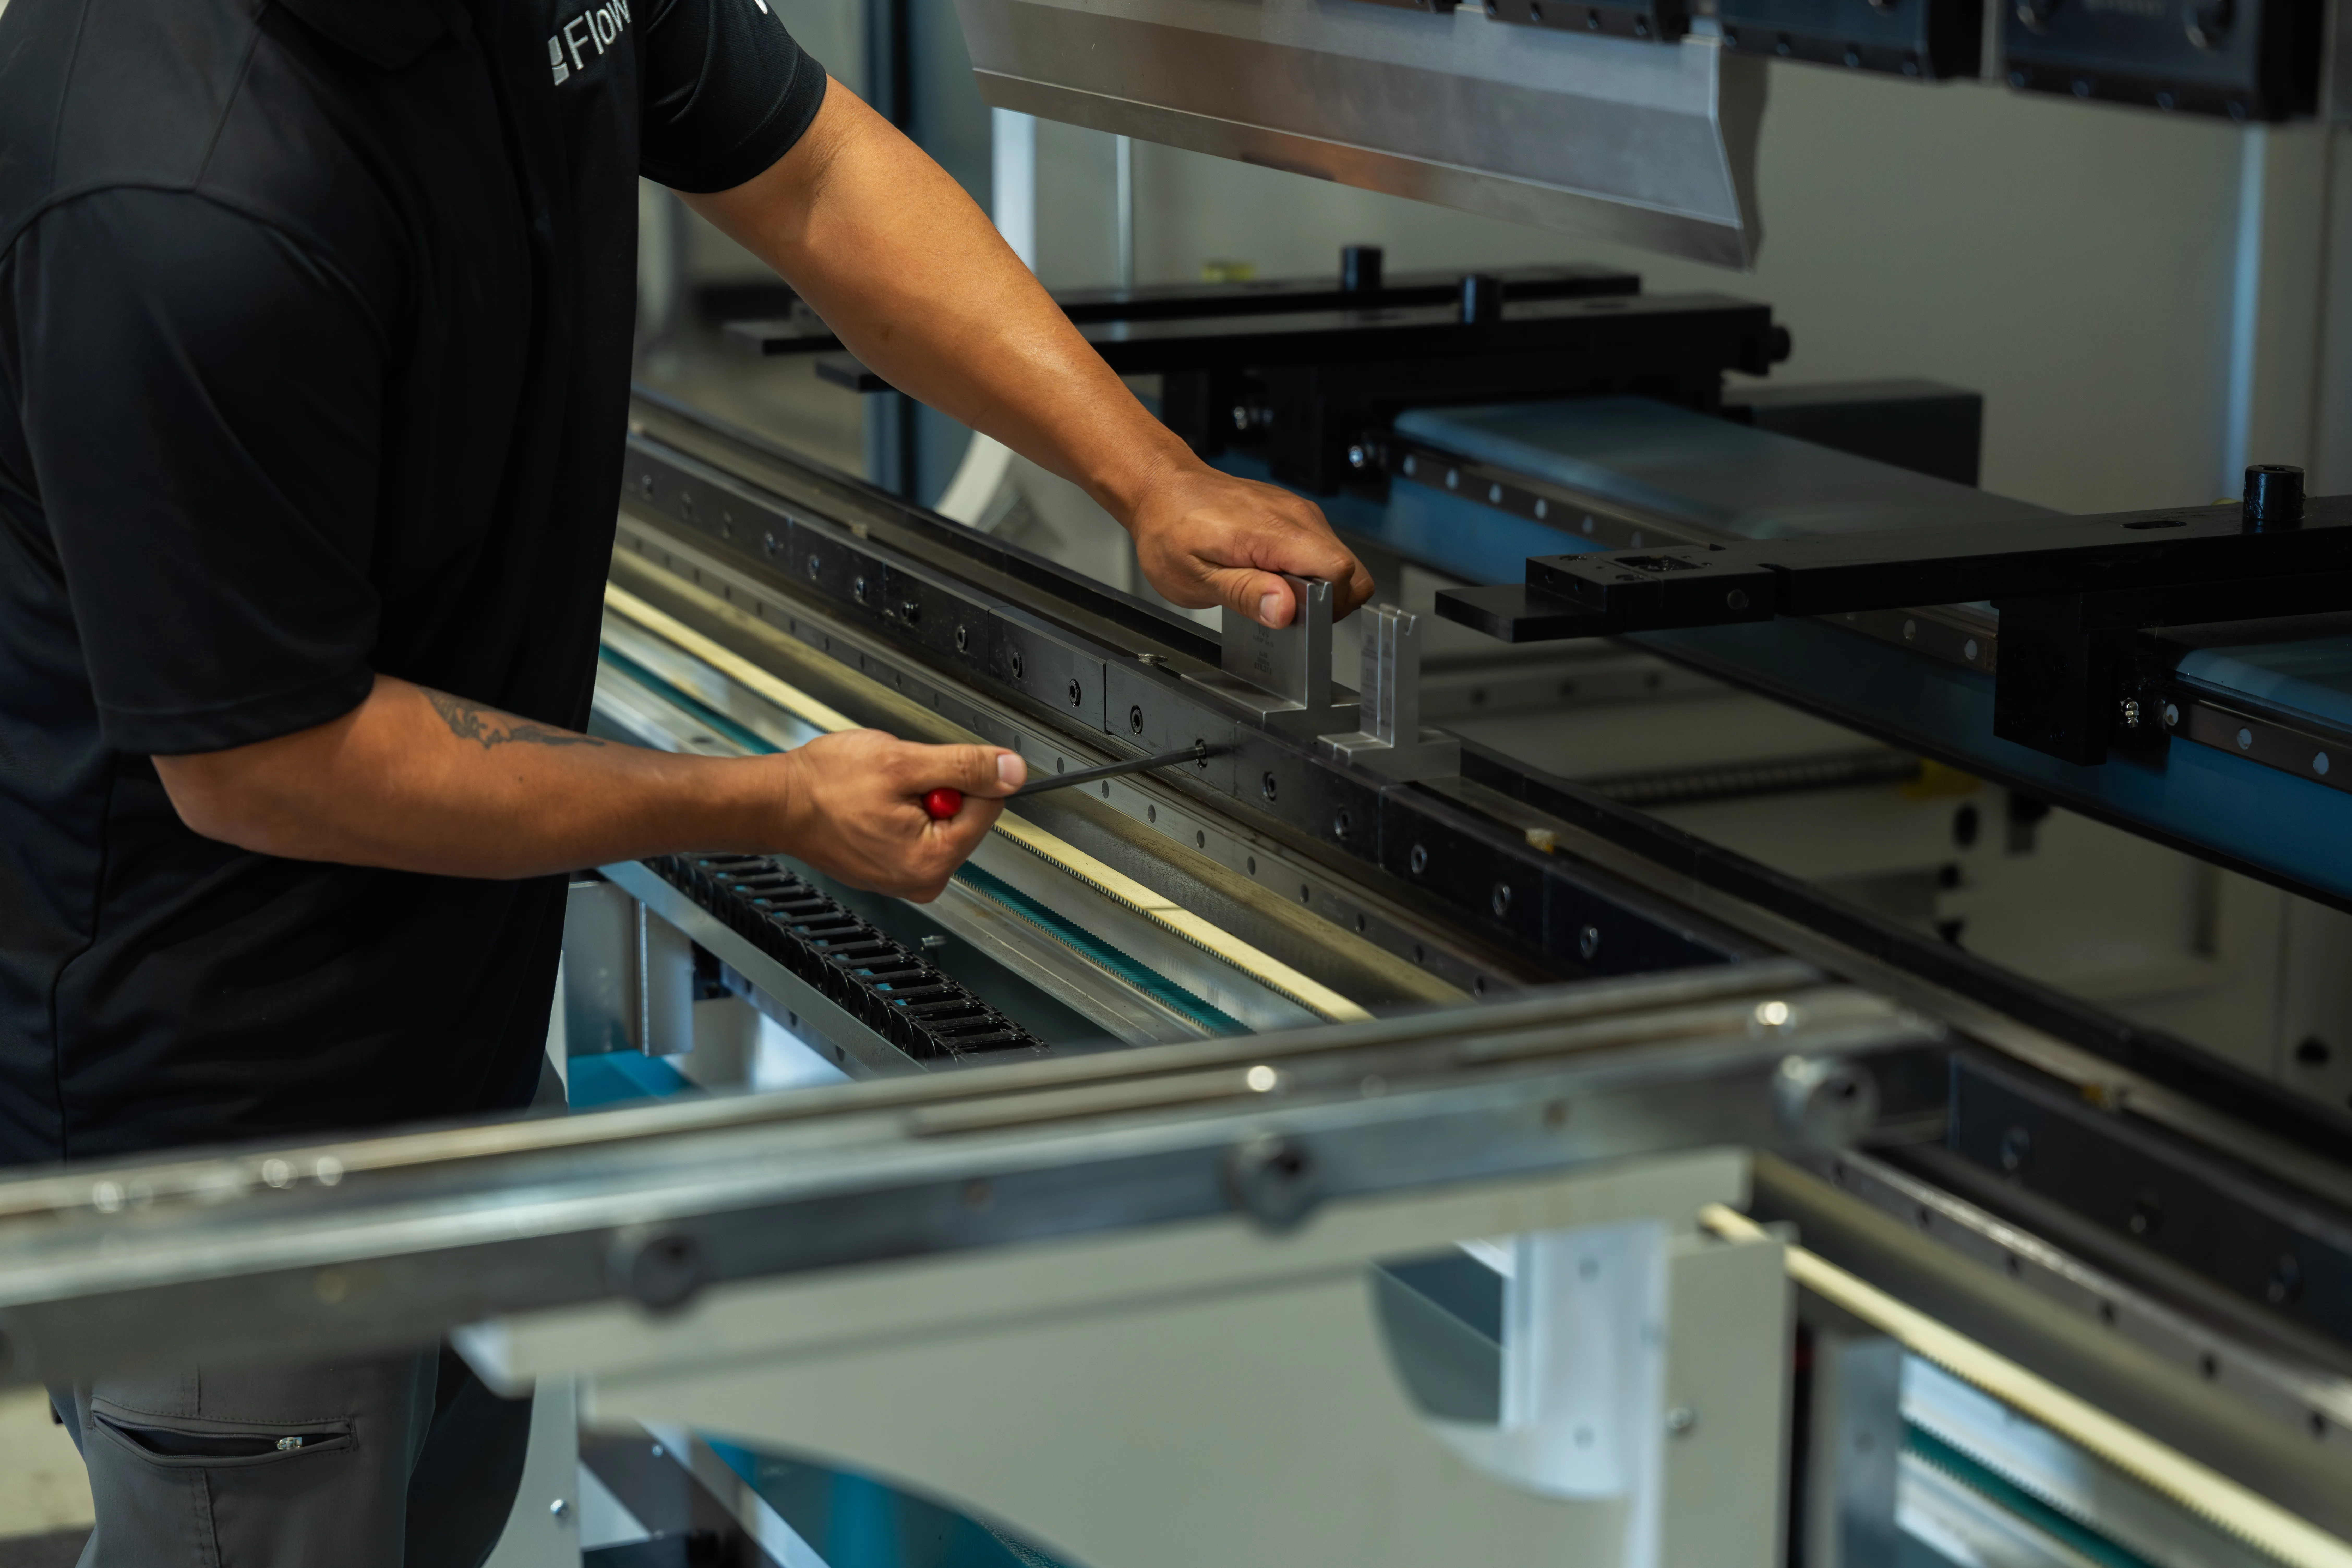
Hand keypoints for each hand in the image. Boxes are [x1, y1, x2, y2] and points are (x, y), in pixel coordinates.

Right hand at [775, 730, 1025, 900]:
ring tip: (880, 794)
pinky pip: (920, 830)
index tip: (930, 768)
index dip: (964, 774)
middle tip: (895, 782)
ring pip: (943, 820)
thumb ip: (965, 767)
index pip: (990, 804)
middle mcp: (925, 879)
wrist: (779, 804)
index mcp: (934, 860)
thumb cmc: (824, 787)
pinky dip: (903, 810)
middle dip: (938, 787)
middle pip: (968, 815)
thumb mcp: (902, 763)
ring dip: (918, 797)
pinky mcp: (895, 868)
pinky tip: (874, 806)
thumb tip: (1013, 772)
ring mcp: (909, 877)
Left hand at [1127, 462, 1376, 628]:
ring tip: (1269, 589)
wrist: (1161, 488)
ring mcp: (1298, 512)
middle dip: (1326, 602)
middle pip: (1349, 570)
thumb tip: (1285, 609)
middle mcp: (1296, 516)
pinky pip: (1320, 550)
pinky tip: (1269, 573)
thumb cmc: (1170, 530)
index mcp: (1274, 531)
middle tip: (1282, 609)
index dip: (1326, 606)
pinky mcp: (1295, 514)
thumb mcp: (1195, 577)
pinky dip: (1305, 571)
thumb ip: (1244, 594)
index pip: (1340, 572)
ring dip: (1314, 587)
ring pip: (1338, 561)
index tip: (1294, 616)